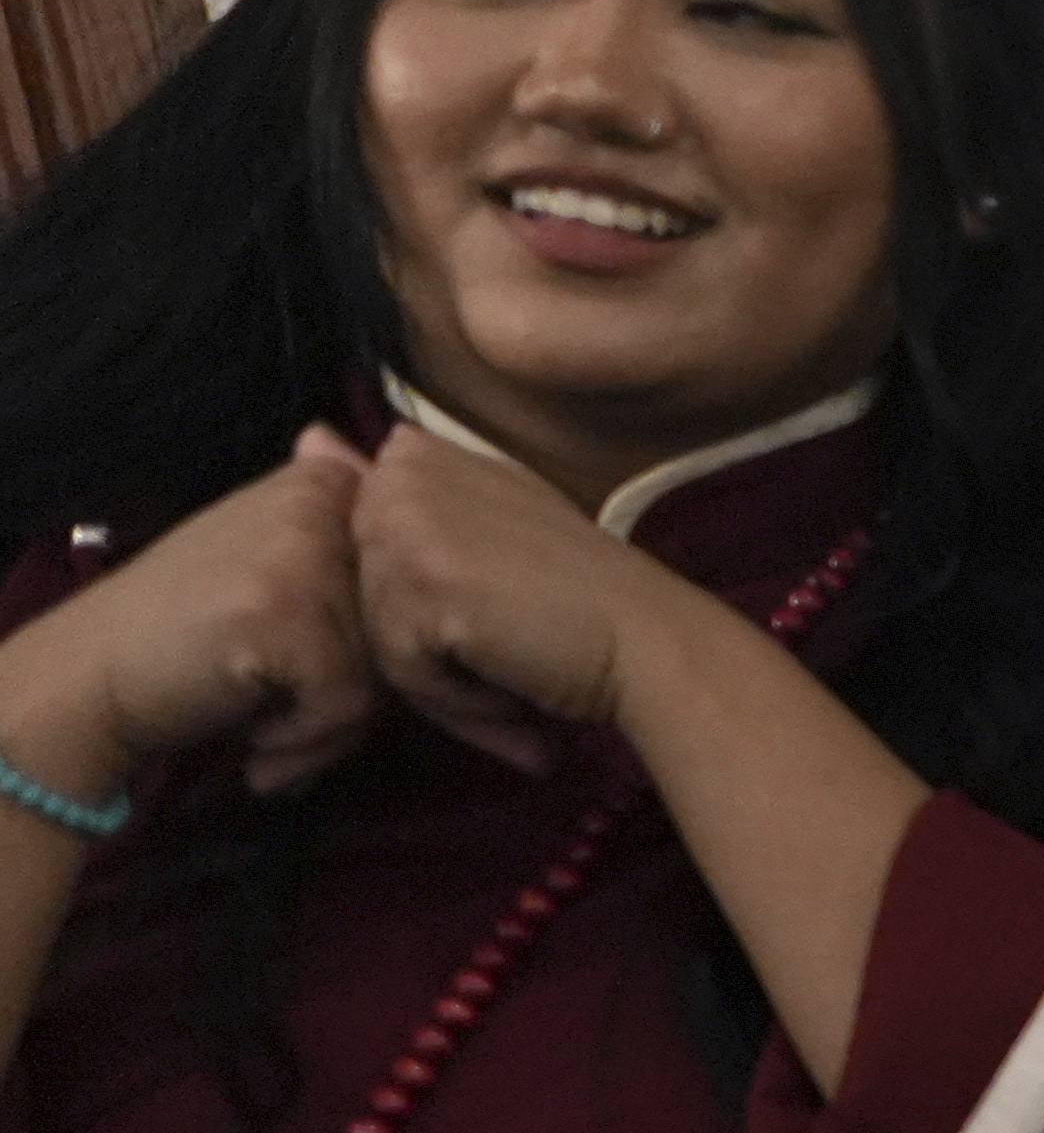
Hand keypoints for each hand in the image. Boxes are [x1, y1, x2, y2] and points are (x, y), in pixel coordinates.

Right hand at [0, 444, 380, 801]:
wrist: (90, 676)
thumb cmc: (188, 632)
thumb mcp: (267, 563)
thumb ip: (337, 538)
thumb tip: (384, 455)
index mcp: (321, 482)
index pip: (412, 583)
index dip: (372, 646)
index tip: (308, 665)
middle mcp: (317, 503)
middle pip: (402, 628)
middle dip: (354, 693)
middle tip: (283, 712)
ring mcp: (302, 554)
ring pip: (384, 672)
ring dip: (327, 727)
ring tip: (265, 727)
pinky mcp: (285, 613)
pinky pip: (348, 703)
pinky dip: (305, 741)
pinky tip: (255, 741)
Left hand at [346, 419, 680, 773]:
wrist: (649, 641)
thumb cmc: (581, 595)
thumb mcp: (491, 520)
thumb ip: (404, 489)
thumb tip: (305, 436)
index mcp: (418, 453)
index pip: (364, 554)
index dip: (423, 601)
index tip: (496, 607)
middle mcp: (405, 475)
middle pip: (363, 595)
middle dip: (428, 643)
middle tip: (510, 645)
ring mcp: (408, 526)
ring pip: (376, 636)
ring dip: (444, 676)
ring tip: (513, 665)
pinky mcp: (420, 586)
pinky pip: (400, 670)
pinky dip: (457, 697)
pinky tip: (511, 679)